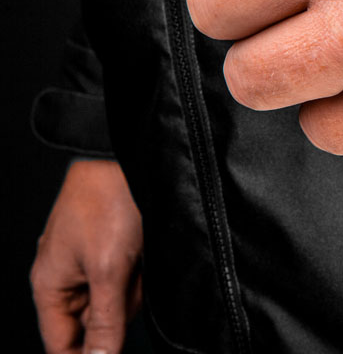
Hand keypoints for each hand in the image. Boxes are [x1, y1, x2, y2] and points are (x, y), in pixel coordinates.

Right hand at [31, 159, 142, 353]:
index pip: (61, 344)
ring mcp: (92, 258)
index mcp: (50, 285)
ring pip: (121, 295)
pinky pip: (133, 271)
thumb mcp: (109, 270)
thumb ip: (106, 320)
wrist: (127, 154)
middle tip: (130, 274)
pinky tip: (146, 246)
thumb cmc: (107, 200)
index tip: (113, 352)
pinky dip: (143, 264)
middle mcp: (67, 274)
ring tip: (139, 253)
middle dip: (122, 304)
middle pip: (98, 320)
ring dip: (136, 281)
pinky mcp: (117, 244)